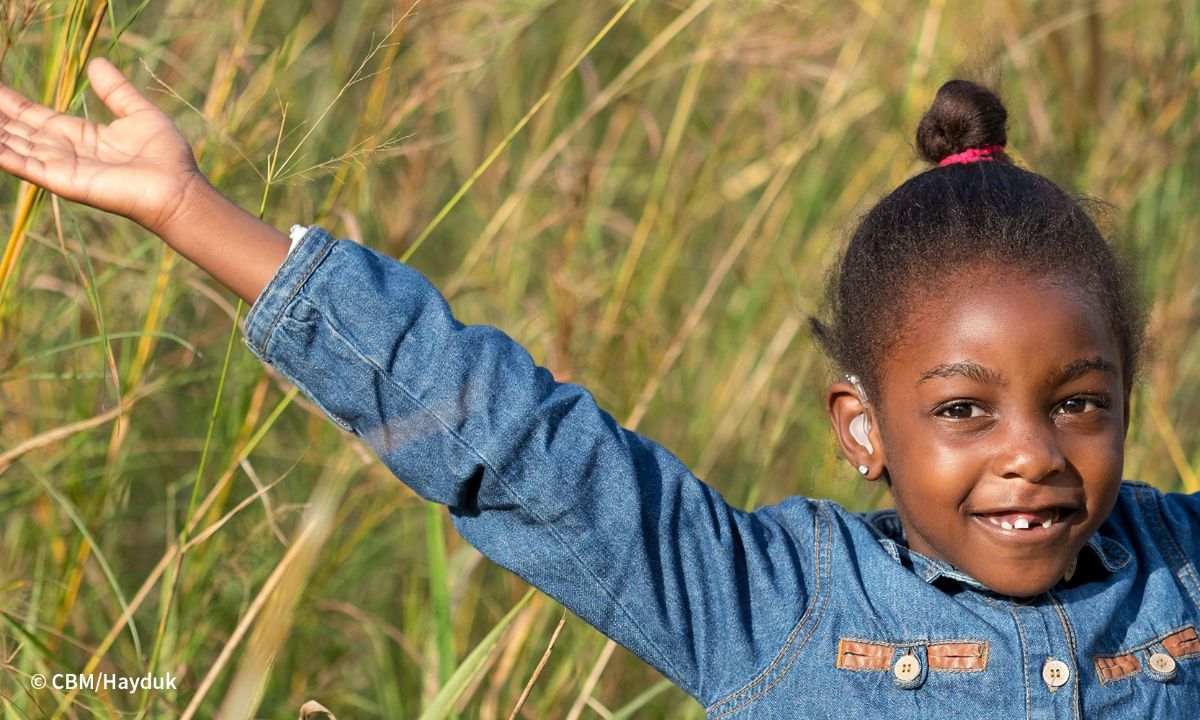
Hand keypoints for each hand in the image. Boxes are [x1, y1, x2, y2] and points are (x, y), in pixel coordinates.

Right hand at [0, 58, 204, 234]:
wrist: (178, 188)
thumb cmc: (166, 156)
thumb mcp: (140, 113)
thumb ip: (116, 91)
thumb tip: (96, 63)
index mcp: (81, 136)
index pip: (35, 117)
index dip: (12, 103)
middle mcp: (67, 152)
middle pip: (20, 130)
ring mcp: (64, 168)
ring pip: (16, 146)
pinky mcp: (66, 182)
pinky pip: (28, 167)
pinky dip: (6, 156)